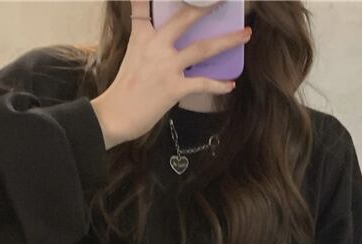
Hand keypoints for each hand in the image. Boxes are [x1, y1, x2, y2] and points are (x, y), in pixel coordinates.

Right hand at [90, 0, 250, 148]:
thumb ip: (146, 40)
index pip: (146, 5)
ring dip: (227, 40)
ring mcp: (166, 66)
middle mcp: (156, 46)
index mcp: (142, 36)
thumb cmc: (123, 90)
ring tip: (245, 34)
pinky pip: (202, 83)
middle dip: (207, 6)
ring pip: (203, 48)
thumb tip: (161, 38)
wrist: (115, 115)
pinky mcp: (174, 88)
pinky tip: (230, 84)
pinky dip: (218, 84)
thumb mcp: (132, 56)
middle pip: (186, 18)